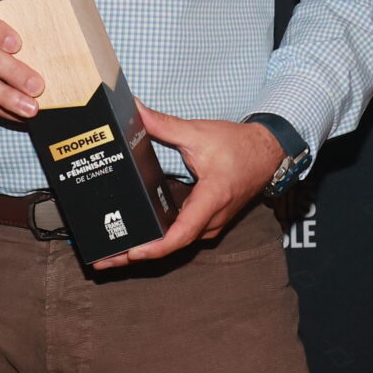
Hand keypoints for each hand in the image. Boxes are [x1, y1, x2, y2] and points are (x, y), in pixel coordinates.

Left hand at [89, 107, 282, 268]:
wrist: (268, 153)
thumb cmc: (238, 145)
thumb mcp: (198, 133)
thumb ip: (164, 124)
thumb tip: (135, 111)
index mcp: (211, 199)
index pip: (182, 233)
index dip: (155, 247)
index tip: (131, 252)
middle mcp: (212, 219)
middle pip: (172, 245)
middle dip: (137, 254)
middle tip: (104, 261)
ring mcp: (211, 224)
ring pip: (176, 244)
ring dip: (146, 250)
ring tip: (112, 254)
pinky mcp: (208, 222)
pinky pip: (181, 236)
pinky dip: (158, 241)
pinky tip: (136, 238)